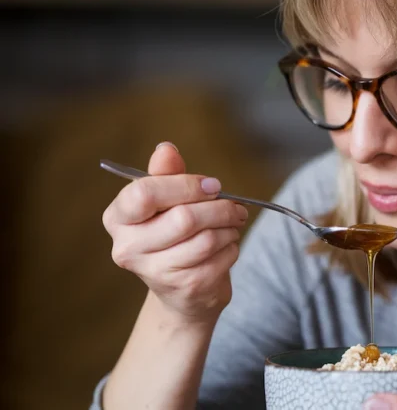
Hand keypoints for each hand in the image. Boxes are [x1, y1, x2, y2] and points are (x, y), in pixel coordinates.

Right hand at [102, 142, 247, 322]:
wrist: (182, 290)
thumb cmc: (174, 234)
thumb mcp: (167, 201)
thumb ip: (166, 175)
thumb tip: (165, 149)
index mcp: (117, 218)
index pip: (145, 194)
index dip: (185, 185)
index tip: (212, 185)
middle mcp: (128, 248)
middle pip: (184, 219)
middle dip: (220, 208)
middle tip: (235, 207)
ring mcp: (154, 272)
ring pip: (207, 239)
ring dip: (229, 228)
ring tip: (232, 224)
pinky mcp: (185, 288)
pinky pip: (221, 258)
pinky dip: (233, 247)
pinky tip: (227, 245)